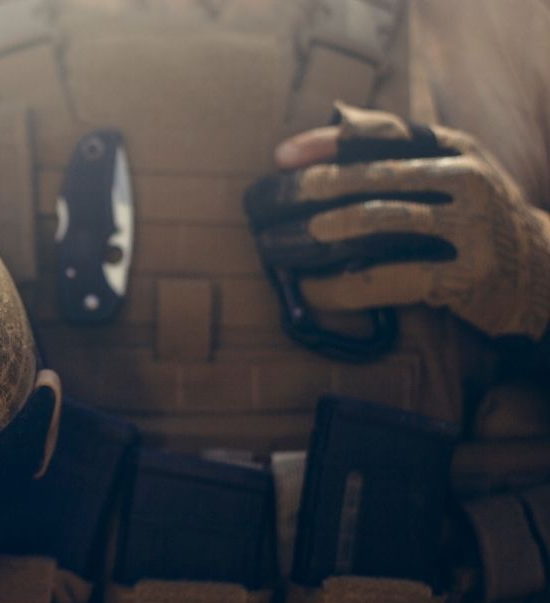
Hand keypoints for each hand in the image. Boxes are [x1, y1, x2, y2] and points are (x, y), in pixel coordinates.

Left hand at [244, 102, 549, 339]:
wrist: (539, 270)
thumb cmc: (473, 217)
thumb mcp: (450, 171)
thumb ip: (400, 151)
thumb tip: (334, 122)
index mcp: (452, 147)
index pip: (381, 133)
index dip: (326, 143)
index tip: (281, 157)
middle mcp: (465, 178)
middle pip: (371, 178)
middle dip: (311, 191)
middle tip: (268, 207)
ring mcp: (469, 227)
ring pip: (378, 223)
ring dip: (319, 237)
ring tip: (281, 247)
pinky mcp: (466, 276)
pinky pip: (388, 278)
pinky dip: (341, 287)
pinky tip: (311, 291)